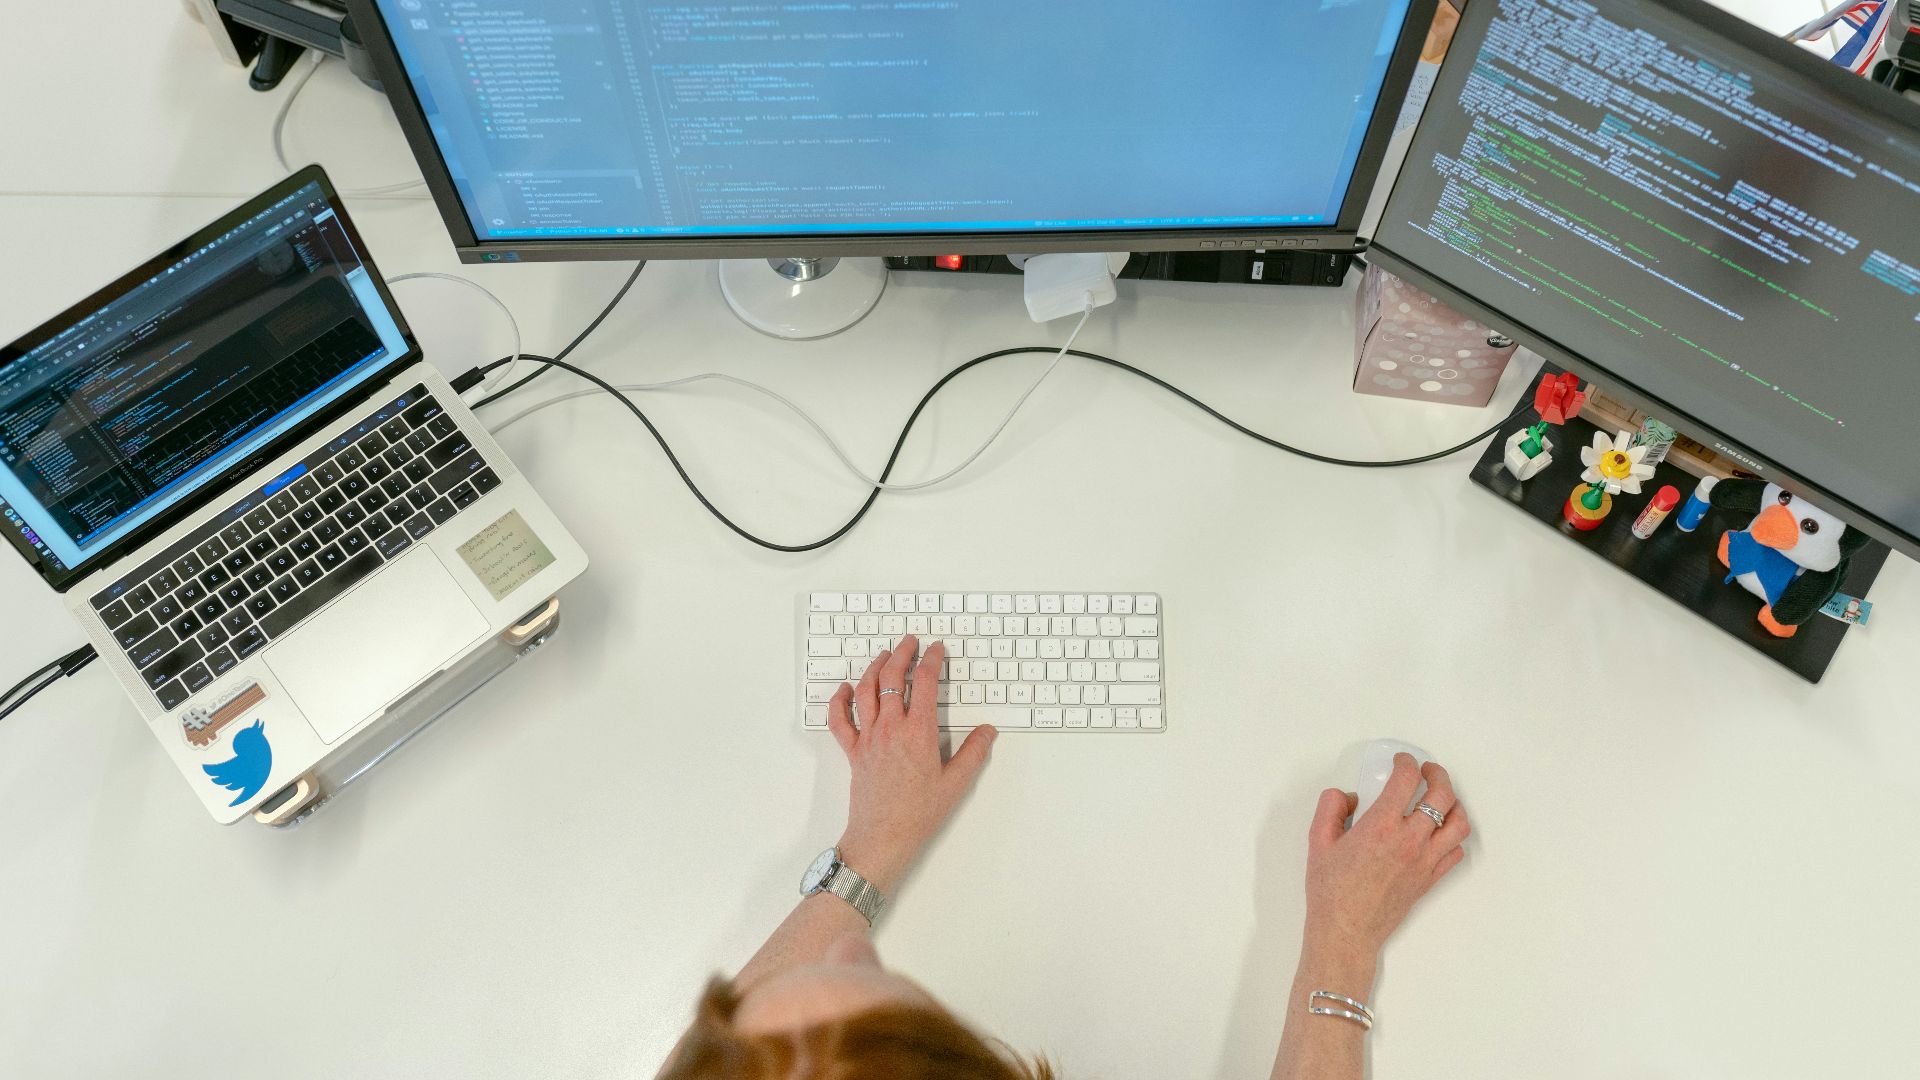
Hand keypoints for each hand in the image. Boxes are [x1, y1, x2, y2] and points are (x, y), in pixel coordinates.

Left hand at [825, 634, 995, 892]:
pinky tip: (845, 689)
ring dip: (874, 667)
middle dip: (902, 654)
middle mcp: (891, 729)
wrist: (883, 836)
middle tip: (910, 642)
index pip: (924, 683)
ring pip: (865, 691)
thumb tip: (987, 731)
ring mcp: (868, 738)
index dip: (932, 660)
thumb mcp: (956, 783)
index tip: (937, 650)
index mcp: (918, 732)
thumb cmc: (918, 813)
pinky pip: (839, 720)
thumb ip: (974, 753)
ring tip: (884, 655)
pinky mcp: (853, 752)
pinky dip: (840, 700)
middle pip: (891, 678)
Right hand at [1302, 754, 1469, 961]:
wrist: (1346, 930)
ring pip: (1458, 824)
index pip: (1406, 780)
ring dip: (1454, 804)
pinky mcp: (1430, 879)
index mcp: (1381, 826)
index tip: (1401, 761)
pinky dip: (1453, 837)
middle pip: (1442, 796)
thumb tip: (1348, 796)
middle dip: (1437, 775)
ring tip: (1442, 798)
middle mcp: (1410, 840)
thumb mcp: (1318, 840)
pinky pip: (1455, 852)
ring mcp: (1425, 861)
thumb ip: (1331, 807)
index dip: (1406, 763)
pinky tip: (1440, 832)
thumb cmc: (1330, 889)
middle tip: (1427, 770)